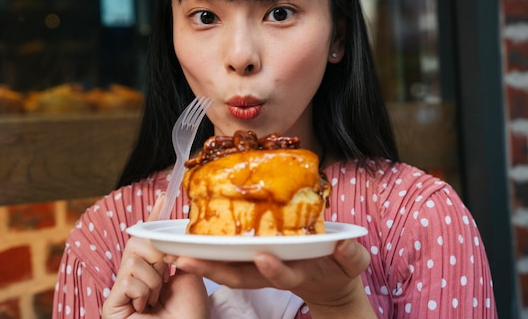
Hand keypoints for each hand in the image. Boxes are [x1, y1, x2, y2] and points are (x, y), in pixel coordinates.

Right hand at [102, 195, 208, 318]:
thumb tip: (162, 238)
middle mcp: (134, 279)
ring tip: (157, 301)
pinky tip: (146, 308)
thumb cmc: (190, 317)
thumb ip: (175, 254)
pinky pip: (128, 278)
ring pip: (134, 259)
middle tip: (166, 274)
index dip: (153, 218)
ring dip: (154, 279)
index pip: (147, 240)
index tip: (162, 198)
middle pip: (137, 243)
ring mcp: (121, 292)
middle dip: (157, 254)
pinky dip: (144, 291)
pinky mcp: (110, 305)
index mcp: (153, 273)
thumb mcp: (188, 276)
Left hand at [166, 239, 374, 318]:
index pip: (281, 273)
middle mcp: (271, 272)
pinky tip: (185, 244)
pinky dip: (206, 255)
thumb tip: (343, 245)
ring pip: (228, 269)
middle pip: (240, 275)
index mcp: (296, 271)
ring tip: (175, 253)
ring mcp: (259, 269)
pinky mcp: (252, 261)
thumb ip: (350, 256)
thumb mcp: (351, 265)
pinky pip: (227, 260)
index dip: (272, 268)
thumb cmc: (338, 270)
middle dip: (214, 269)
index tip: (263, 256)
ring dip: (202, 264)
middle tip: (187, 260)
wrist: (327, 283)